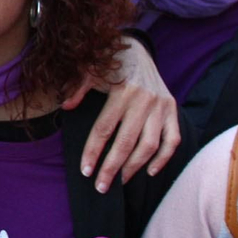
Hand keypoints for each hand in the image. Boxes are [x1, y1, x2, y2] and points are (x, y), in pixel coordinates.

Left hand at [63, 36, 181, 192]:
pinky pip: (172, 140)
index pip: (104, 129)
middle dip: (112, 168)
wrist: (137, 50)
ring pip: (149, 145)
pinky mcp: (172, 110)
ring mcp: (161, 106)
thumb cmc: (108, 65)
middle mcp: (144, 100)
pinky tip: (149, 172)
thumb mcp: (89, 70)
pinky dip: (163, 159)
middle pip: (126, 142)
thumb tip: (65, 106)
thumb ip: (77, 88)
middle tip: (101, 187)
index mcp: (122, 91)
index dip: (93, 152)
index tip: (85, 171)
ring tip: (120, 181)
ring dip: (134, 167)